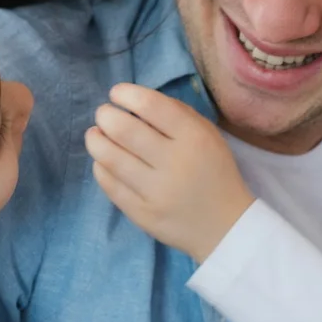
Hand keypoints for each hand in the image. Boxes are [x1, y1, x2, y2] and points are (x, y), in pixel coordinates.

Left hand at [85, 83, 254, 262]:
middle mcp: (174, 163)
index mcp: (194, 137)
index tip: (117, 93)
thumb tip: (133, 101)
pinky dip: (100, 168)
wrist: (226, 227)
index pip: (150, 105)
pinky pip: (110, 186)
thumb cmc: (214, 171)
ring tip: (95, 134)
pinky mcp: (142, 214)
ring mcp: (156, 192)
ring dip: (95, 140)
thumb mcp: (207, 134)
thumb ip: (175, 113)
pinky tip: (103, 161)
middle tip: (103, 114)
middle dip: (105, 115)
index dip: (126, 94)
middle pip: (124, 130)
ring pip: (110, 158)